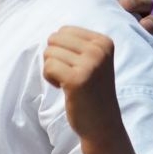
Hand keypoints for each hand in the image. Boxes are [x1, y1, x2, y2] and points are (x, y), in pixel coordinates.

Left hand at [43, 26, 125, 144]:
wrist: (102, 123)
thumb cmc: (91, 91)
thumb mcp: (92, 61)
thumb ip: (76, 44)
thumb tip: (52, 33)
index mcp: (104, 41)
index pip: (64, 30)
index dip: (62, 50)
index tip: (77, 66)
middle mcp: (99, 50)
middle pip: (54, 39)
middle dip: (55, 58)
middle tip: (70, 75)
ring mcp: (90, 64)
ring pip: (49, 53)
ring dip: (52, 70)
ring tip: (69, 83)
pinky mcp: (77, 80)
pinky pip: (48, 67)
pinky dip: (50, 79)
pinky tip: (64, 89)